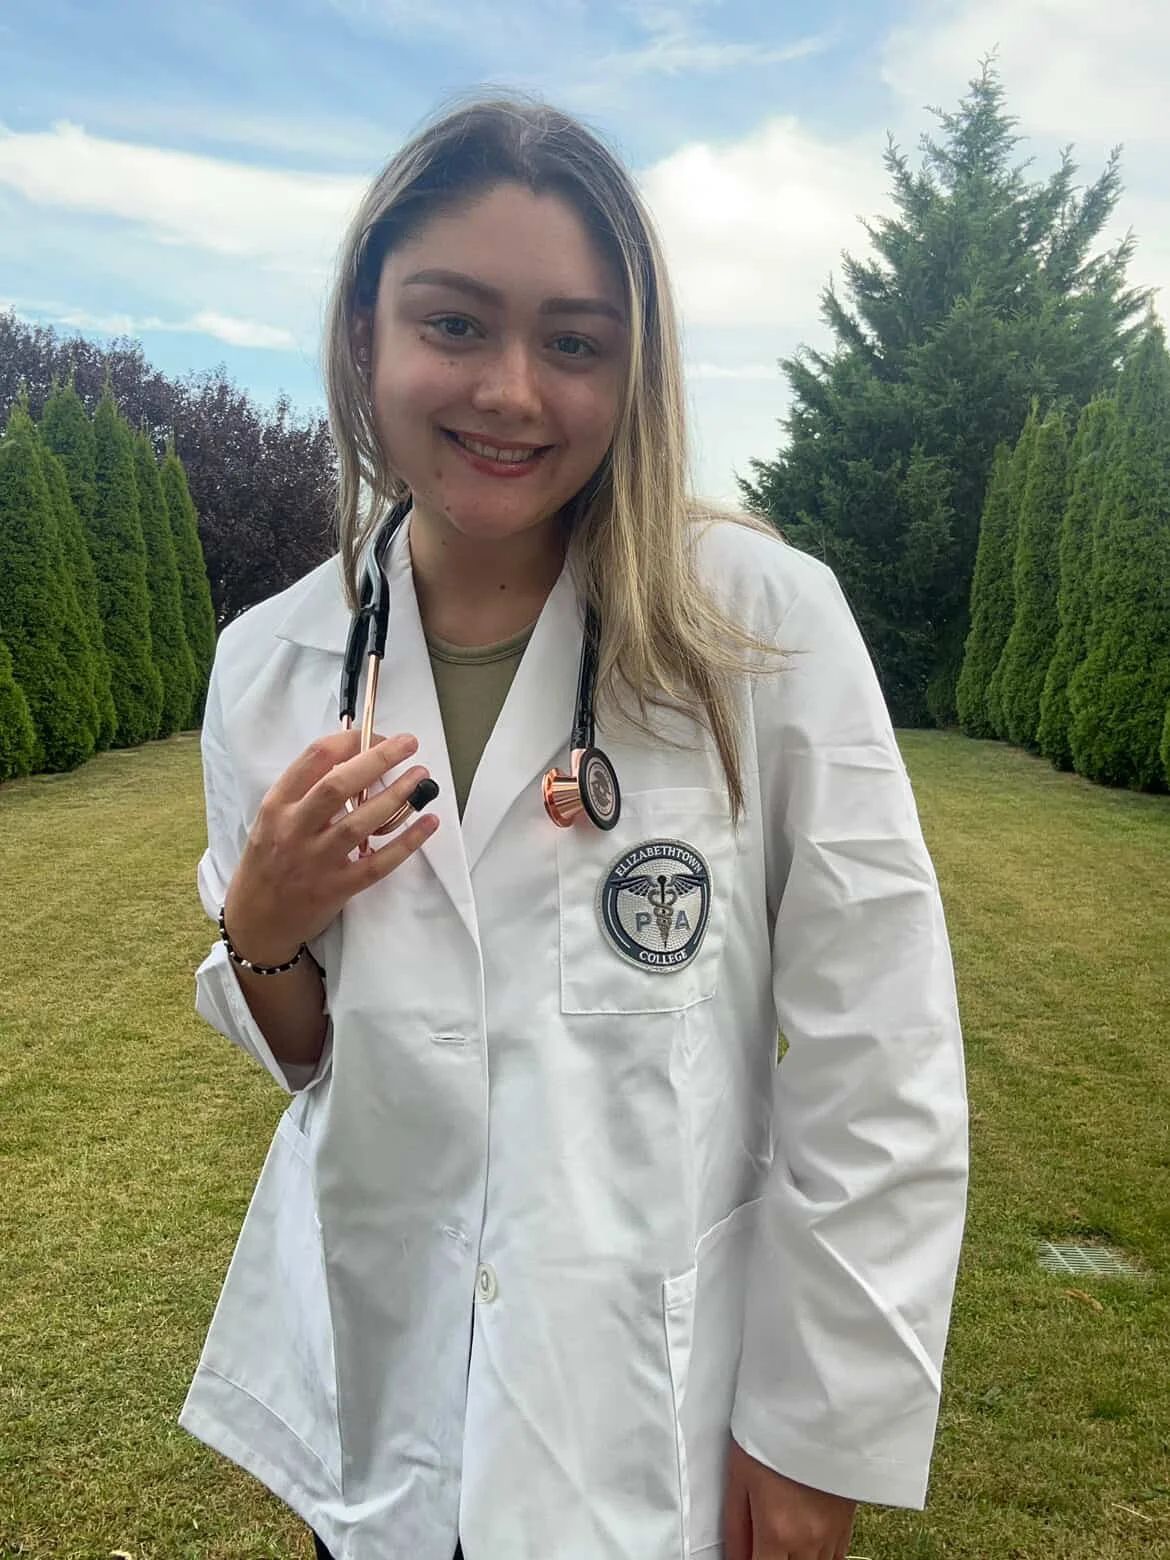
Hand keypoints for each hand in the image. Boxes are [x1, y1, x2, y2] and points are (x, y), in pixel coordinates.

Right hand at [222, 729, 437, 965]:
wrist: (255, 919)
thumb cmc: (269, 860)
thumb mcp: (273, 819)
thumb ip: (305, 792)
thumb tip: (356, 757)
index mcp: (277, 804)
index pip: (315, 758)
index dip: (351, 740)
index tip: (376, 734)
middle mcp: (294, 829)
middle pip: (338, 785)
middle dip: (378, 759)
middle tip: (409, 744)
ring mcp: (315, 861)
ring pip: (360, 822)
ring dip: (396, 796)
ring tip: (422, 778)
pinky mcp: (336, 888)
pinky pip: (377, 863)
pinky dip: (406, 843)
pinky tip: (428, 823)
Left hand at [723, 1437, 856, 1559]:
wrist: (816, 1403)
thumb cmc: (773, 1433)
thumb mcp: (739, 1478)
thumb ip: (735, 1528)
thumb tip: (732, 1558)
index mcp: (777, 1531)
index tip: (745, 1554)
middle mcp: (808, 1540)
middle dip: (773, 1559)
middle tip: (764, 1543)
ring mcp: (832, 1534)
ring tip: (782, 1538)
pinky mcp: (848, 1522)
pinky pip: (835, 1557)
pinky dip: (818, 1556)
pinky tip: (804, 1542)